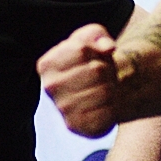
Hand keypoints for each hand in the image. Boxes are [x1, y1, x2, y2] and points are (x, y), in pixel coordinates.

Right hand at [38, 23, 124, 137]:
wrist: (97, 90)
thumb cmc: (92, 61)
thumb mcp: (91, 39)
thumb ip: (97, 35)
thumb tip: (108, 47)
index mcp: (47, 64)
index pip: (82, 50)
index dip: (96, 50)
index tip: (94, 56)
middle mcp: (50, 87)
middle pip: (96, 71)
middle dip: (107, 70)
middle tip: (102, 75)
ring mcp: (62, 109)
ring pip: (105, 91)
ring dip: (112, 87)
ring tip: (104, 88)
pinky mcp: (77, 126)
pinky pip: (108, 112)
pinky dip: (113, 106)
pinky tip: (104, 104)